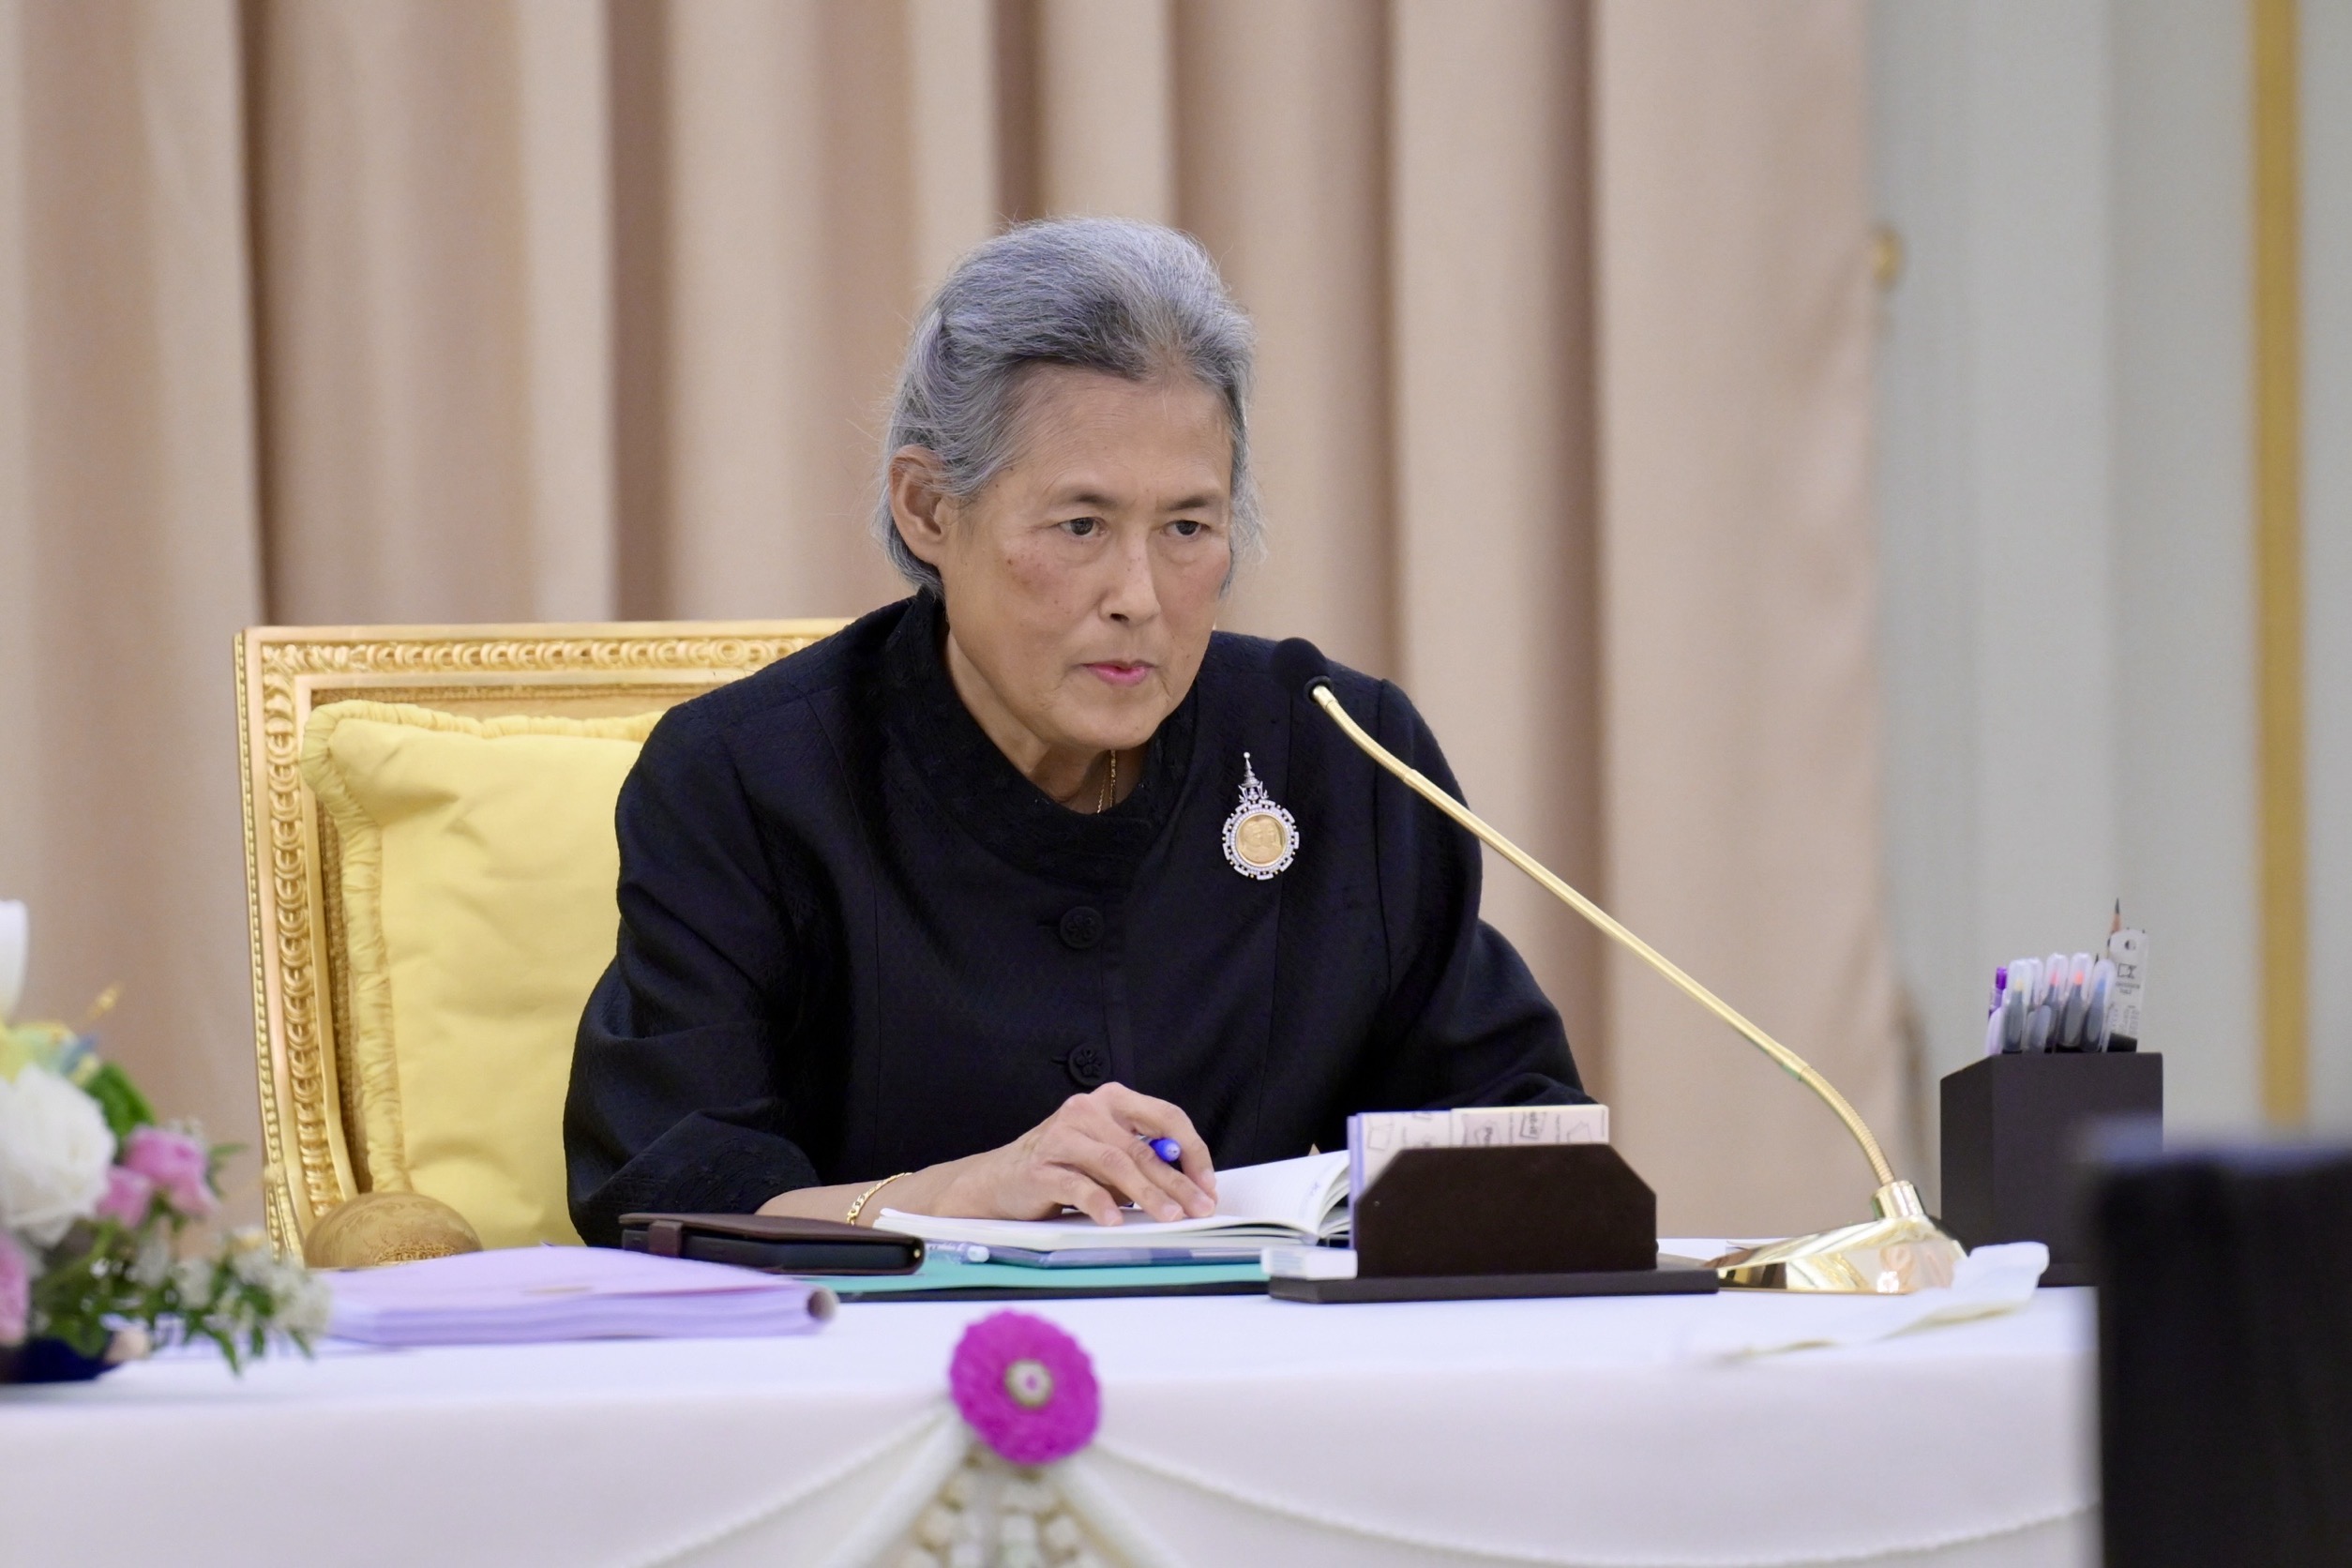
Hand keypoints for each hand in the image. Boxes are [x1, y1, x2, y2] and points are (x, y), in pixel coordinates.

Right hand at [930, 1083, 1217, 1224]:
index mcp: (1112, 1101)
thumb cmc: (1063, 1165)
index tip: (1207, 1183)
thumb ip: (1143, 1161)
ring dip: (1147, 1193)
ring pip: (1116, 1163)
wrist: (999, 1179)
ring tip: (1168, 1215)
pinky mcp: (1041, 1166)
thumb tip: (1190, 1185)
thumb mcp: (1108, 1156)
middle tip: (1198, 1207)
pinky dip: (1100, 1203)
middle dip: (1177, 1181)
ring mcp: (1062, 1137)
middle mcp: (1087, 1111)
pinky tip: (1115, 1220)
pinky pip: (1078, 1185)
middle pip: (1143, 1146)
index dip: (1192, 1151)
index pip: (1166, 1117)